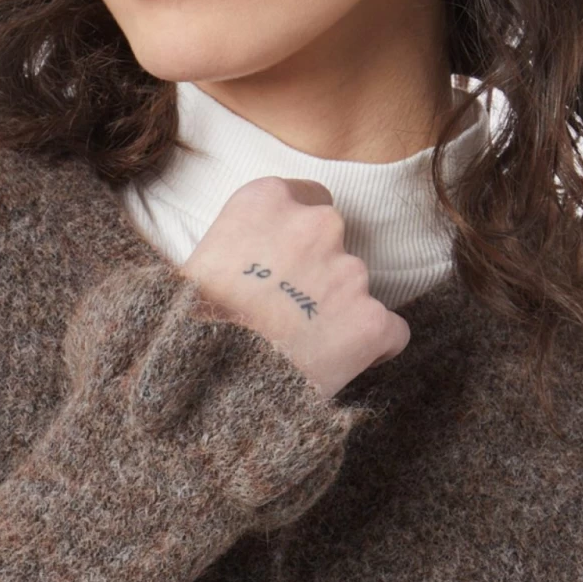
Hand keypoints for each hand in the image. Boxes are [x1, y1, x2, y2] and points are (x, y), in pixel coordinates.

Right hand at [181, 178, 410, 398]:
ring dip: (337, 312)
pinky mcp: (370, 321)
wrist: (204, 383)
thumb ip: (243, 243)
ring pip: (356, 289)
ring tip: (301, 348)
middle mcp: (316, 225)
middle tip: (288, 313)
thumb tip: (259, 263)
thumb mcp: (202, 261)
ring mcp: (348, 273)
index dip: (296, 239)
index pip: (308, 198)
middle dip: (318, 272)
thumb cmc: (192, 328)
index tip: (283, 266)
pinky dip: (370, 349)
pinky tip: (337, 366)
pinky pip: (390, 332)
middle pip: (334, 242)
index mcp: (267, 199)